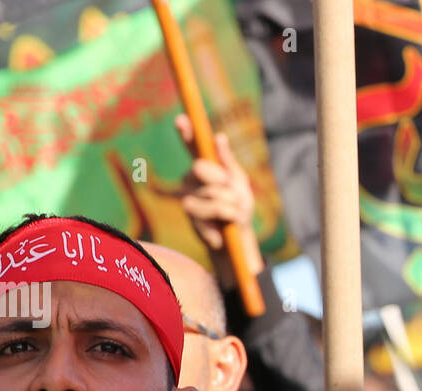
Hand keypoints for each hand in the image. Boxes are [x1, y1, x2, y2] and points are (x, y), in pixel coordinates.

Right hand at [174, 113, 263, 285]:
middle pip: (201, 168)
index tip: (181, 119)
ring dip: (230, 205)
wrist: (238, 239)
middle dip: (223, 182)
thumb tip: (219, 136)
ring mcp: (188, 197)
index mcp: (204, 167)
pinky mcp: (191, 217)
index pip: (193, 146)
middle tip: (235, 195)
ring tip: (235, 214)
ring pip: (210, 193)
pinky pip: (212, 212)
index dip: (186, 133)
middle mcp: (190, 179)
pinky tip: (225, 228)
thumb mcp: (240, 183)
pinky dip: (227, 218)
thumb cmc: (240, 208)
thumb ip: (228, 162)